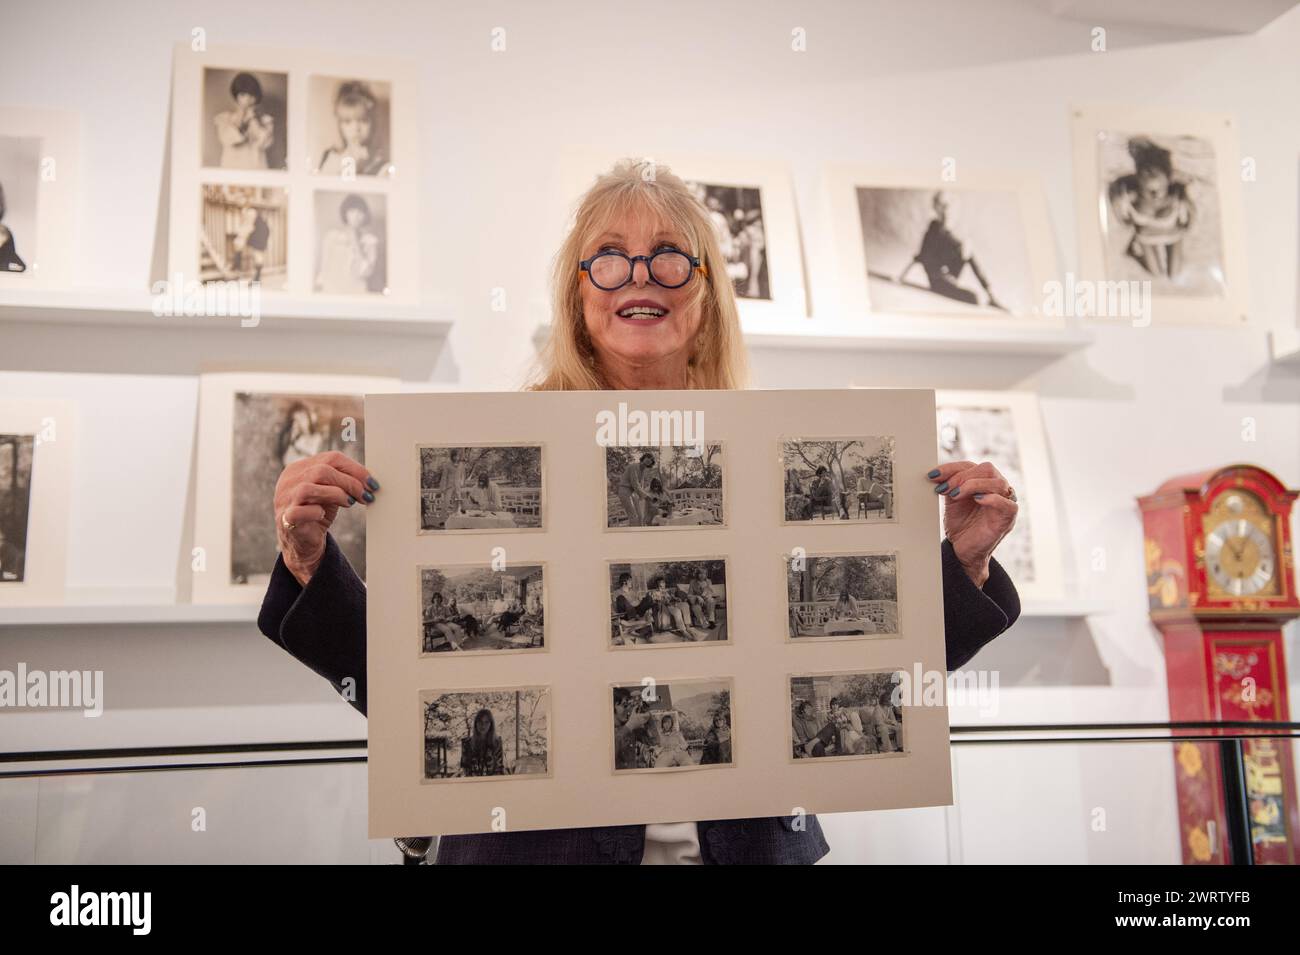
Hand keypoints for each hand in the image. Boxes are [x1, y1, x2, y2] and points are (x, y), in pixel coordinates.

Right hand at [274, 450, 378, 585]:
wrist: (302, 541)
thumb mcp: (332, 492)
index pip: (331, 458)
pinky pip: (299, 512)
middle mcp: (289, 480)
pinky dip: (314, 512)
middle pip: (322, 471)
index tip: (372, 483)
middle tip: (367, 496)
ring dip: (336, 494)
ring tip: (350, 503)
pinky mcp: (285, 519)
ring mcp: (284, 499)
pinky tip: (323, 515)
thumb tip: (370, 479)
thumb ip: (344, 482)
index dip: (356, 469)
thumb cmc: (318, 512)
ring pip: (308, 488)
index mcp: (300, 468)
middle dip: (351, 482)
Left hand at [927, 461, 1017, 587]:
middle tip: (944, 489)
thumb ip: (949, 484)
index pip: (971, 466)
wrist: (963, 549)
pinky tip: (977, 499)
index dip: (952, 468)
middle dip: (961, 476)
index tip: (933, 475)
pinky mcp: (1008, 517)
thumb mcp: (951, 500)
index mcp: (984, 481)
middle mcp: (997, 488)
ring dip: (972, 485)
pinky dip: (993, 499)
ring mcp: (1005, 501)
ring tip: (955, 495)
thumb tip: (936, 473)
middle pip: (986, 469)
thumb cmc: (961, 524)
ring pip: (997, 482)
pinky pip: (1008, 504)